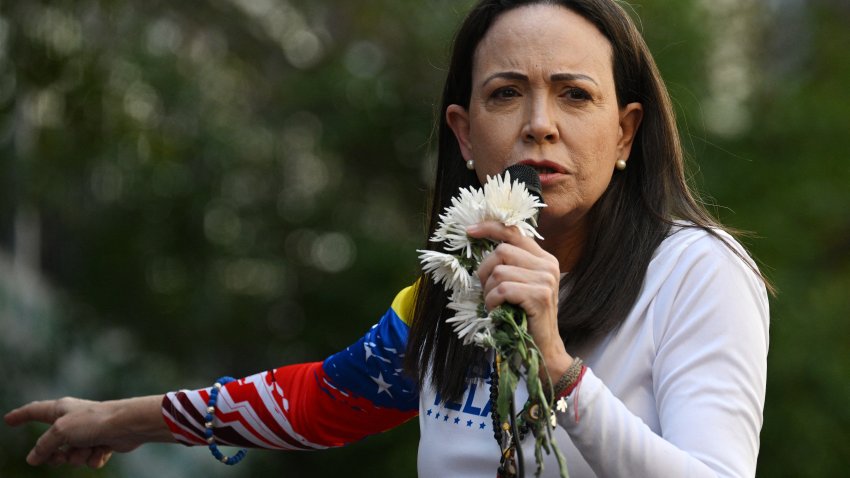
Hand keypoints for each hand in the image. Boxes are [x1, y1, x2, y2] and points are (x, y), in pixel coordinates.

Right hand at [4, 395, 169, 467]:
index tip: (9, 419)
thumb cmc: (94, 421)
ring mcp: (88, 432)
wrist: (127, 426)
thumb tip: (33, 458)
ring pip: (71, 456)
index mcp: (61, 409)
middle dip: (55, 456)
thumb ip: (43, 446)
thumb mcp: (60, 432)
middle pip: (51, 445)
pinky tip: (104, 450)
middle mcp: (73, 420)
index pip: (35, 411)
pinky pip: (89, 459)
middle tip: (60, 456)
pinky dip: (94, 458)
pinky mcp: (102, 443)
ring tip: (90, 447)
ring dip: (78, 456)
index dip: (21, 415)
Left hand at [467, 221, 573, 379]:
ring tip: (496, 304)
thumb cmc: (525, 317)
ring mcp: (546, 280)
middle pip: (502, 251)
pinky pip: (502, 289)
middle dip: (485, 271)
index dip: (490, 228)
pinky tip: (498, 311)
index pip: (515, 232)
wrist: (543, 349)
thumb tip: (484, 246)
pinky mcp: (539, 295)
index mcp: (544, 259)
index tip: (470, 231)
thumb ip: (511, 265)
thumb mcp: (521, 286)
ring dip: (489, 291)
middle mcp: (548, 265)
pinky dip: (493, 302)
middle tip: (488, 291)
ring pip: (499, 271)